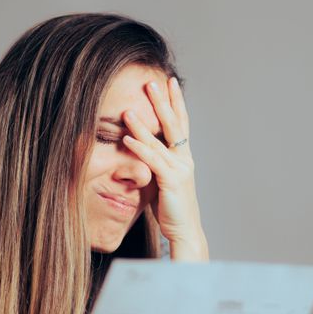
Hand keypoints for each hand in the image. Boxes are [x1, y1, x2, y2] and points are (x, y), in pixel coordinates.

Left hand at [122, 76, 208, 260]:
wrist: (185, 231)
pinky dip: (139, 147)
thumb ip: (156, 165)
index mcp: (184, 157)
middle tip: (152, 82)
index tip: (169, 83)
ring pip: (159, 141)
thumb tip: (140, 152)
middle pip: (173, 124)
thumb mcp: (163, 181)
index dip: (176, 102)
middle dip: (162, 102)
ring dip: (143, 123)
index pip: (181, 123)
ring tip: (129, 108)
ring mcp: (179, 169)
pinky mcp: (171, 181)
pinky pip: (152, 160)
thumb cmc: (172, 209)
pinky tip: (126, 137)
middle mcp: (184, 159)